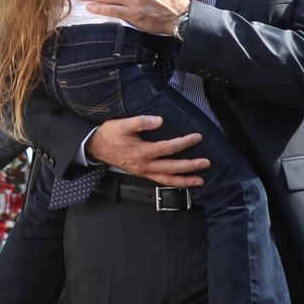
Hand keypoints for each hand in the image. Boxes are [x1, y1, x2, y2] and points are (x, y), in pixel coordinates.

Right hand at [87, 117, 208, 185]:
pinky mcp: (142, 173)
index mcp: (142, 152)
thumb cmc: (110, 134)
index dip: (184, 143)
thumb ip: (141, 122)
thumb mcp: (123, 124)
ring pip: (167, 179)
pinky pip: (161, 181)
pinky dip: (174, 183)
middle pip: (172, 168)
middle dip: (191, 166)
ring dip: (185, 180)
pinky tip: (183, 182)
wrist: (96, 147)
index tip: (197, 137)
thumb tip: (159, 120)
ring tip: (200, 180)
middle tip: (206, 162)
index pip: (168, 148)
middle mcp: (145, 165)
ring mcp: (144, 171)